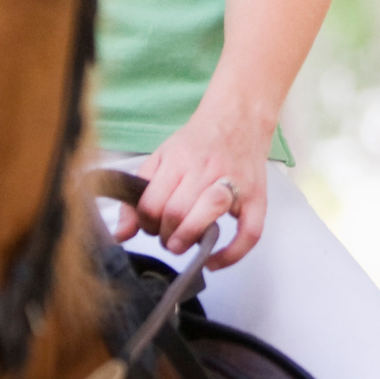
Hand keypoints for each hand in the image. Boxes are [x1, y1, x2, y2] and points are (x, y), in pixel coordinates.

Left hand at [110, 99, 270, 267]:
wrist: (239, 117)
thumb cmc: (199, 141)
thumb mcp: (161, 158)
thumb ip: (138, 195)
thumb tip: (122, 234)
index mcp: (179, 160)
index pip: (151, 204)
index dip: (145, 223)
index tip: (151, 225)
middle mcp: (206, 170)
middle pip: (176, 212)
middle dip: (165, 235)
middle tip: (168, 236)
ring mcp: (235, 183)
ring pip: (207, 217)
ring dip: (188, 239)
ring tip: (184, 243)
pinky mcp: (257, 197)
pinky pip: (249, 232)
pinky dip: (231, 253)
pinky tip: (214, 261)